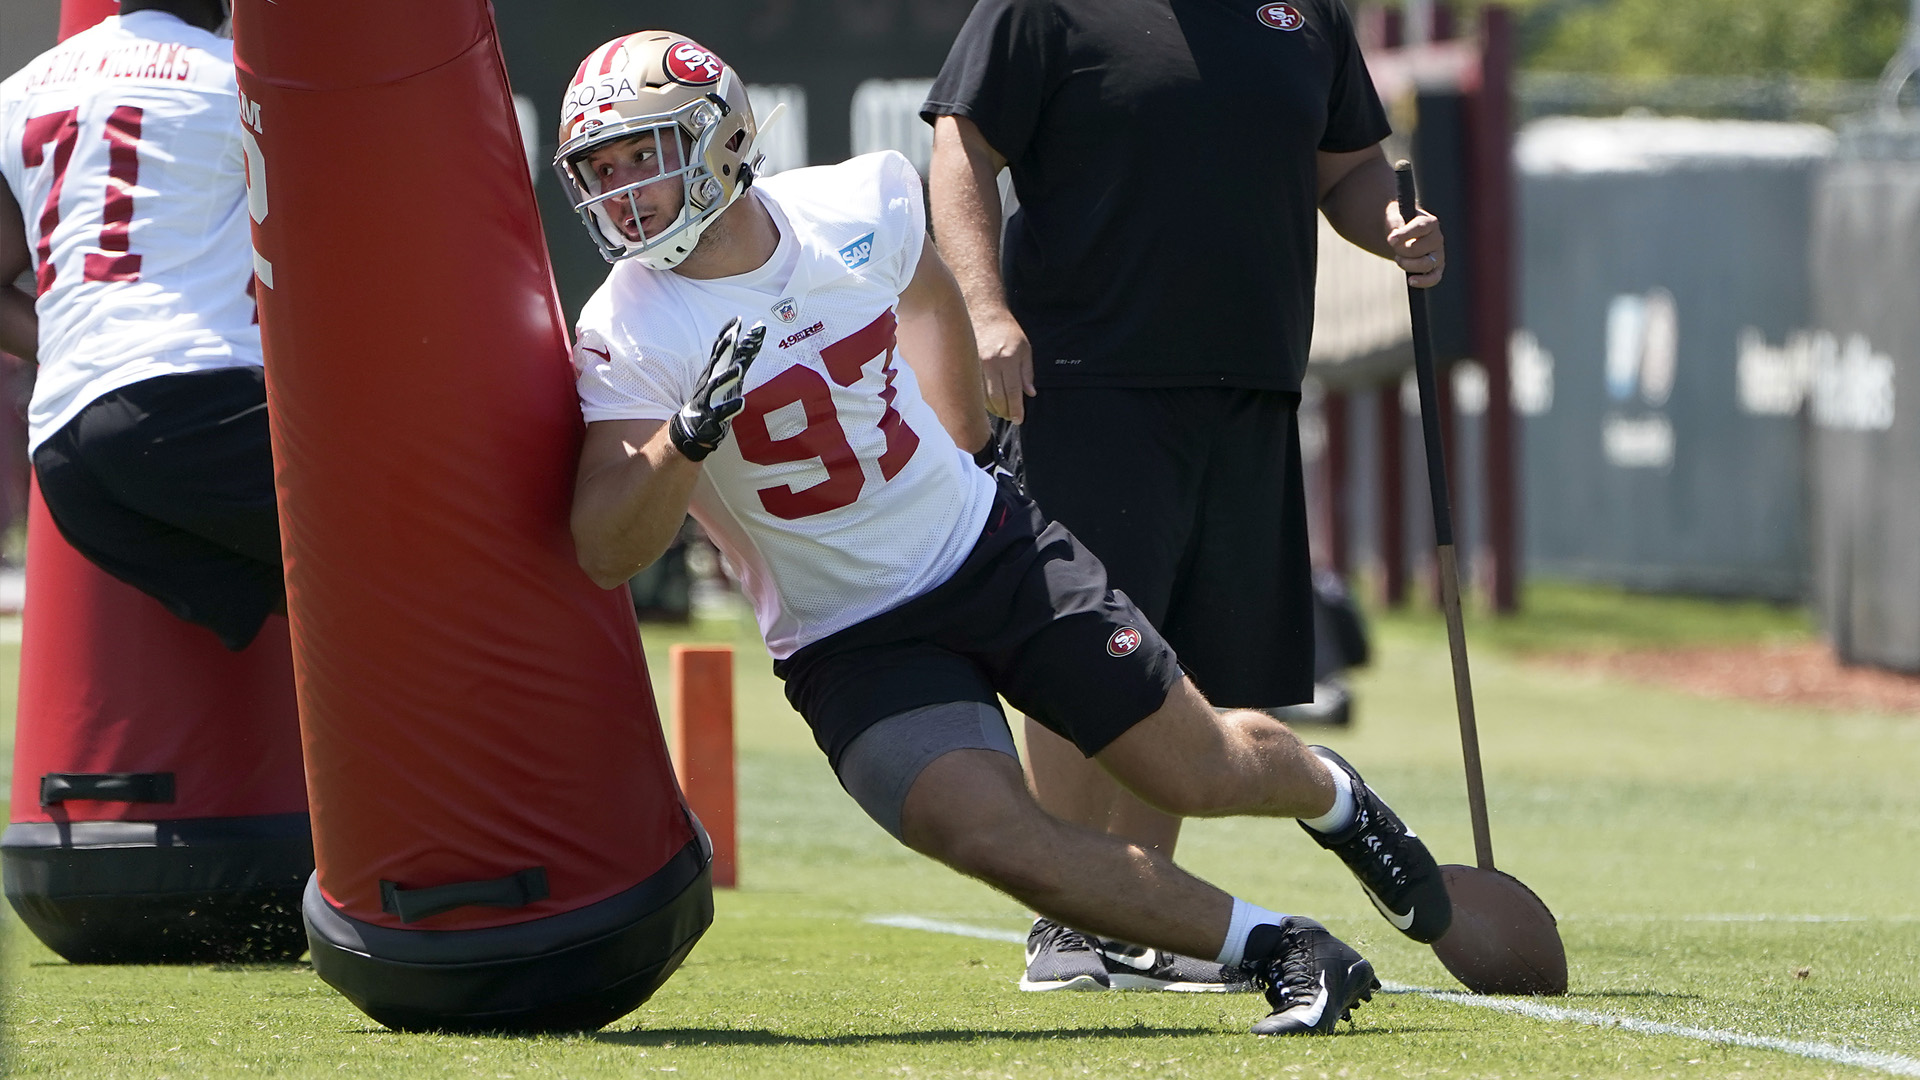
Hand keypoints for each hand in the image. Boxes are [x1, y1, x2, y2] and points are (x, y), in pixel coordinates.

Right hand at [669, 317, 764, 461]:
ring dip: (727, 377)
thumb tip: (755, 334)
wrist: (693, 426)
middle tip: (733, 334)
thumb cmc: (715, 396)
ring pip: (717, 386)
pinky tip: (741, 403)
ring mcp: (710, 399)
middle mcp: (710, 381)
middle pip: (717, 362)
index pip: (721, 349)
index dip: (728, 334)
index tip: (737, 319)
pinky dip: (731, 408)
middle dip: (724, 348)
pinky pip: (721, 413)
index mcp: (715, 370)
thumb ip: (742, 355)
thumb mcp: (727, 373)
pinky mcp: (712, 417)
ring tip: (738, 369)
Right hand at [975, 310, 1034, 422]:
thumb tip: (1030, 393)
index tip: (1019, 419)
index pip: (1013, 391)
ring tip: (1000, 411)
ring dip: (992, 409)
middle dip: (1004, 412)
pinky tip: (987, 402)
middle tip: (1010, 417)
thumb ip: (1027, 373)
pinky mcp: (966, 365)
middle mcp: (991, 363)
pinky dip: (981, 399)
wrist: (984, 313)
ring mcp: (975, 364)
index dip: (1016, 409)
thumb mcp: (1025, 349)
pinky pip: (972, 388)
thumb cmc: (1007, 331)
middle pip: (996, 398)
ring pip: (982, 396)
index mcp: (1008, 359)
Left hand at [1387, 202, 1444, 288]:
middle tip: (1395, 247)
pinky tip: (1411, 281)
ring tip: (1399, 258)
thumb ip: (1394, 225)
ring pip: (1426, 264)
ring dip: (1407, 264)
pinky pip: (1434, 278)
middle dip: (1401, 250)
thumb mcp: (1395, 219)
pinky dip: (1423, 281)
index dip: (1404, 234)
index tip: (1390, 240)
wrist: (1404, 234)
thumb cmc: (1400, 225)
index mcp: (1430, 223)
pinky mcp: (1437, 268)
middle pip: (1418, 249)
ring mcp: (1438, 254)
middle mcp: (1437, 238)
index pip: (1420, 228)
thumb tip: (1394, 238)